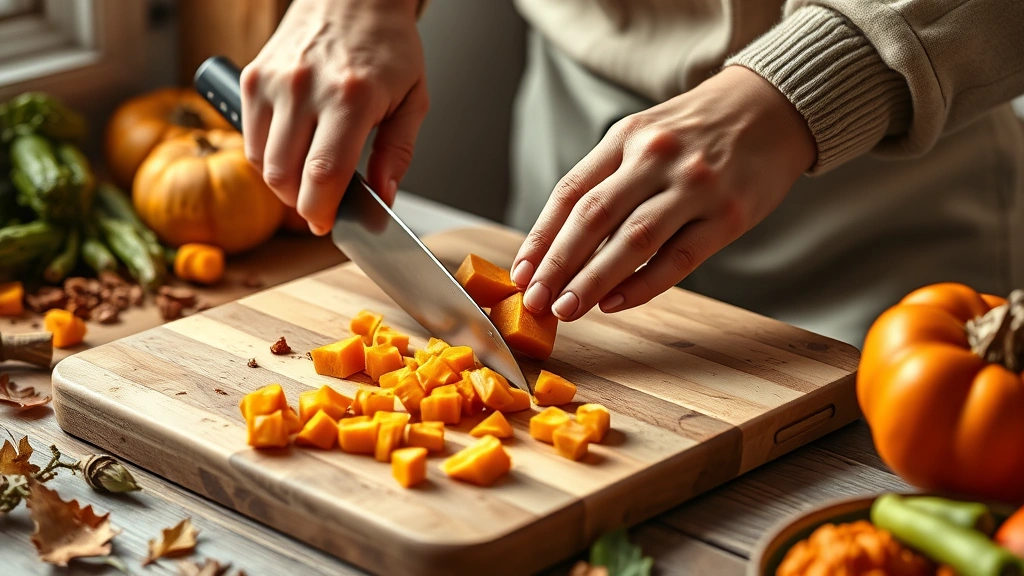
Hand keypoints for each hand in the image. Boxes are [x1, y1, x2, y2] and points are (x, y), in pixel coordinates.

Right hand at [241, 0, 427, 234]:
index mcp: (351, 97)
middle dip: (304, 205)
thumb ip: (398, 154)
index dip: (323, 211)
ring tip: (311, 178)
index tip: (329, 225)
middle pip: (286, 176)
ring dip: (285, 185)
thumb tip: (384, 198)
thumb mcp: (413, 100)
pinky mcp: (252, 78)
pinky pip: (249, 140)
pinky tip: (294, 153)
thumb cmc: (386, 46)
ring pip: (262, 164)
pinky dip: (268, 159)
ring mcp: (273, 82)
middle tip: (323, 207)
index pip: (325, 174)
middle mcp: (305, 88)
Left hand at [510, 66, 814, 319]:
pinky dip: (643, 285)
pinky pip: (678, 259)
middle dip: (558, 264)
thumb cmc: (697, 131)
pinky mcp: (729, 214)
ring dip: (593, 280)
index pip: (571, 193)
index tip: (522, 273)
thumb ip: (607, 181)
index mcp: (626, 138)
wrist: (773, 108)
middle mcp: (656, 158)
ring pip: (633, 241)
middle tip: (536, 301)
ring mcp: (695, 186)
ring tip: (566, 309)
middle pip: (594, 217)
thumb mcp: (644, 136)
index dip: (541, 236)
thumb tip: (561, 245)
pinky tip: (615, 303)